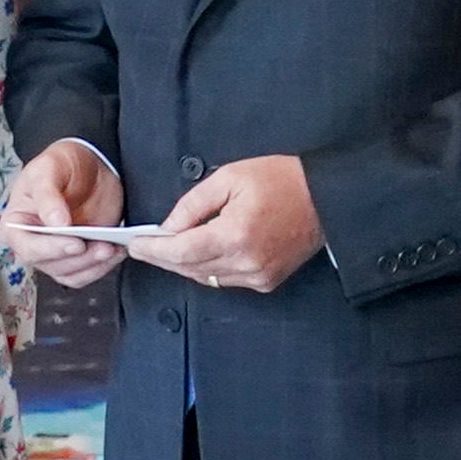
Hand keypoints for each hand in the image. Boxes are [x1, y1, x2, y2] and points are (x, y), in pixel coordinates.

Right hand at [0, 136, 123, 279]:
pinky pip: (87, 273)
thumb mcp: (48, 168)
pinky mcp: (77, 257)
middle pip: (50, 265)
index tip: (76, 243)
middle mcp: (32, 244)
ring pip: (70, 274)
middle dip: (79, 258)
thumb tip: (55, 222)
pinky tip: (116, 252)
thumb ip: (47, 194)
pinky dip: (103, 267)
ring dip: (93, 265)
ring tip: (112, 247)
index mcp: (16, 225)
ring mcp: (55, 253)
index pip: (28, 247)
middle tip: (103, 245)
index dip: (51, 248)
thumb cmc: (61, 164)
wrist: (88, 166)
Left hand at [126, 153, 320, 293]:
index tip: (134, 245)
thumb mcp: (230, 177)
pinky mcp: (266, 282)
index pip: (181, 252)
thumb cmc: (282, 181)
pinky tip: (202, 252)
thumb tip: (169, 227)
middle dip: (164, 257)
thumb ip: (193, 204)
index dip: (153, 250)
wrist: (326, 198)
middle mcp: (246, 262)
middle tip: (143, 245)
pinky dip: (209, 268)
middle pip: (190, 268)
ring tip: (168, 247)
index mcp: (235, 235)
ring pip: (206, 278)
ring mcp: (258, 276)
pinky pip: (226, 280)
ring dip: (185, 263)